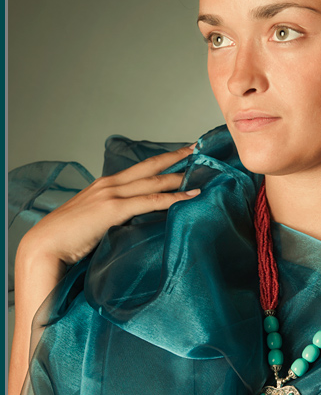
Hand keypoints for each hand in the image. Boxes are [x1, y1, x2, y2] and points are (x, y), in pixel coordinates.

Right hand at [18, 144, 199, 266]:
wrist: (45, 246)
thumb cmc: (66, 239)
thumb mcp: (92, 222)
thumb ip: (110, 217)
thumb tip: (127, 223)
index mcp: (104, 186)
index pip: (138, 169)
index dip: (160, 161)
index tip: (179, 154)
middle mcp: (109, 185)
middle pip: (149, 167)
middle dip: (175, 156)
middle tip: (196, 148)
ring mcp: (112, 195)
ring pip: (153, 181)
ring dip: (179, 175)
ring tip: (200, 171)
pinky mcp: (114, 210)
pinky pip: (151, 201)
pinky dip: (173, 198)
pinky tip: (190, 196)